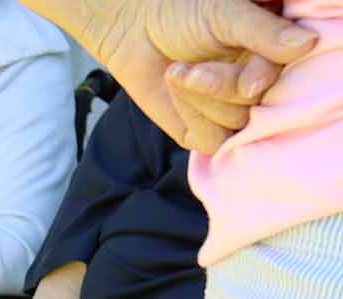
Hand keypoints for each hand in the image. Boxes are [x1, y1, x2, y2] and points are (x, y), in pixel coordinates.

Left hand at [84, 0, 316, 152]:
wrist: (138, 27)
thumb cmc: (185, 11)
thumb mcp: (227, 15)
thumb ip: (264, 32)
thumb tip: (306, 44)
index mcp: (275, 55)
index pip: (282, 80)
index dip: (258, 76)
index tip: (236, 72)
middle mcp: (259, 85)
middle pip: (256, 107)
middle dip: (219, 88)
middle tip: (190, 69)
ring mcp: (233, 109)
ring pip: (234, 124)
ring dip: (200, 100)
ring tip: (178, 71)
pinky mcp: (206, 130)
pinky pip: (211, 141)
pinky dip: (191, 117)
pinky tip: (175, 89)